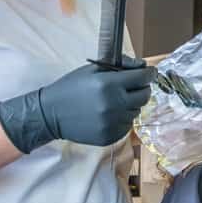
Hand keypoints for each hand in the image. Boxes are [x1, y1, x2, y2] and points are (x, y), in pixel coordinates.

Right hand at [0, 56, 155, 150]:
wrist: (51, 114)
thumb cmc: (72, 87)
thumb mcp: (92, 70)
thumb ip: (121, 65)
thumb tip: (144, 66)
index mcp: (109, 85)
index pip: (143, 78)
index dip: (149, 73)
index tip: (150, 72)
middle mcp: (114, 105)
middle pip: (145, 96)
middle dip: (142, 88)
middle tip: (133, 86)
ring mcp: (113, 123)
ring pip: (136, 111)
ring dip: (131, 104)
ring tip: (114, 101)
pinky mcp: (110, 136)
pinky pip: (127, 125)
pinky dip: (122, 118)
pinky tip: (108, 114)